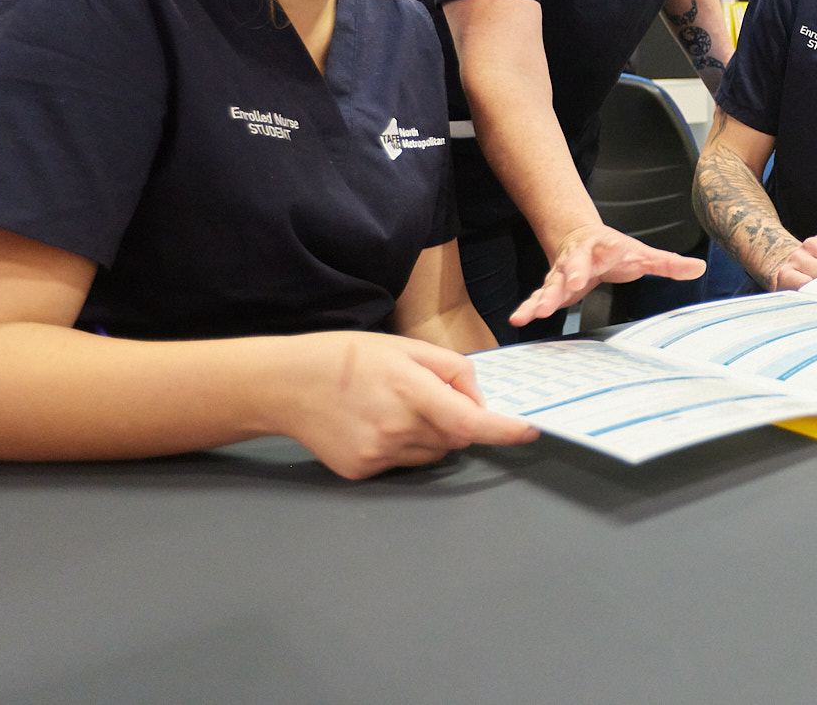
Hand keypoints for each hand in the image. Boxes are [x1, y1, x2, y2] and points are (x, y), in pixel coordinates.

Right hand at [275, 332, 538, 479]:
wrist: (288, 383)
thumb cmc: (350, 357)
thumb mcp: (407, 346)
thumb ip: (453, 371)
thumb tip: (479, 403)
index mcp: (412, 391)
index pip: (471, 422)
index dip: (504, 431)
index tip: (528, 431)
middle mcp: (398, 429)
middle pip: (456, 438)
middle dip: (458, 422)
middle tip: (430, 397)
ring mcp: (379, 454)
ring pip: (432, 454)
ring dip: (432, 436)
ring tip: (395, 408)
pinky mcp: (362, 470)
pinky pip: (403, 463)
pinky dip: (403, 446)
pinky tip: (375, 424)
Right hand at [511, 225, 705, 326]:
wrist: (579, 236)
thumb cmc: (615, 249)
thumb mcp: (642, 254)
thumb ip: (667, 263)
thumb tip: (699, 268)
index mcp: (605, 247)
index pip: (612, 246)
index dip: (616, 248)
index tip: (621, 248)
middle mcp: (580, 258)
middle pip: (576, 264)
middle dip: (573, 273)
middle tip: (573, 282)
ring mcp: (562, 272)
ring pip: (551, 284)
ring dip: (543, 298)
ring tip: (533, 313)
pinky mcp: (551, 287)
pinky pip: (537, 297)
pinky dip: (528, 307)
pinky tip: (518, 319)